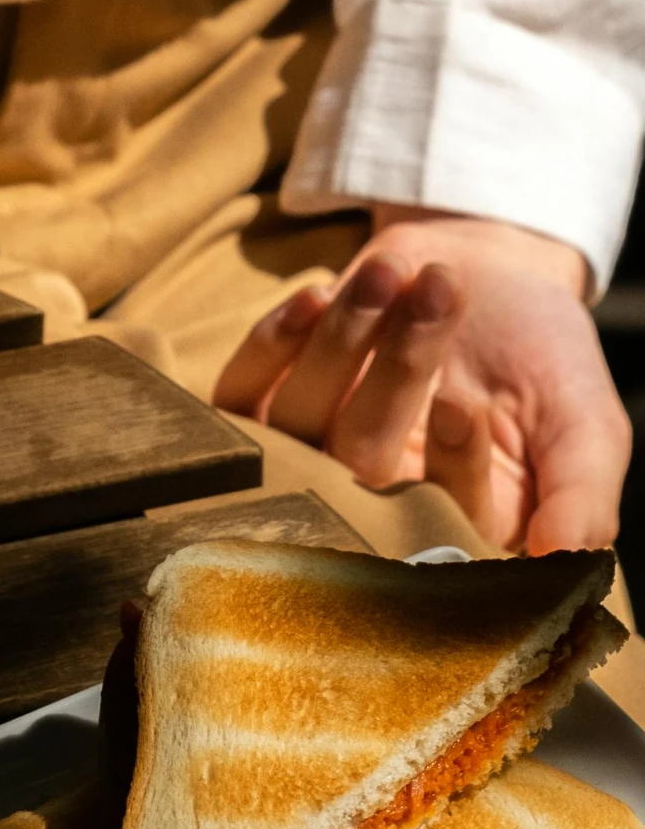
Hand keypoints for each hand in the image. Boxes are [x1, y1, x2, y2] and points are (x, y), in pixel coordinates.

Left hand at [215, 208, 630, 554]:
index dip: (449, 468)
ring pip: (298, 425)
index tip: (466, 404)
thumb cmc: (544, 359)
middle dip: (398, 370)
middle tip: (440, 291)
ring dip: (342, 340)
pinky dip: (271, 344)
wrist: (486, 273)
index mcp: (457, 529)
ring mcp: (316, 453)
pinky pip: (242, 395)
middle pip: (360, 463)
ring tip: (393, 270)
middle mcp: (377, 505)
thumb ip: (584, 496)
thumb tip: (563, 558)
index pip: (440, 521)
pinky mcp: (270, 402)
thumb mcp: (587, 426)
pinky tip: (317, 296)